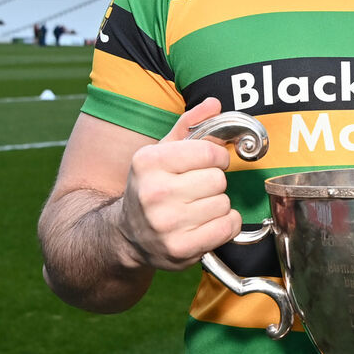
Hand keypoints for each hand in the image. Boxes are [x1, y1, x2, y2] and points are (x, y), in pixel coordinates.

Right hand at [116, 98, 242, 270]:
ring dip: (218, 204)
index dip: (217, 157)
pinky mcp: (180, 249)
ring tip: (197, 207)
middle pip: (218, 180)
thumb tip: (214, 104)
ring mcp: (166, 224)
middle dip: (214, 182)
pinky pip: (227, 227)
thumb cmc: (151, 187)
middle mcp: (154, 193)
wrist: (126, 234)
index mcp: (148, 162)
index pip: (209, 152)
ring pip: (224, 203)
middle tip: (199, 188)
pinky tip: (206, 222)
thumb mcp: (161, 152)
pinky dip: (225, 224)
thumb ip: (189, 126)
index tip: (211, 162)